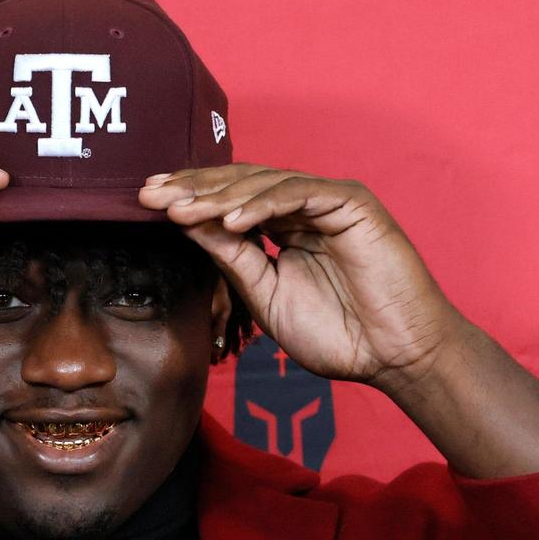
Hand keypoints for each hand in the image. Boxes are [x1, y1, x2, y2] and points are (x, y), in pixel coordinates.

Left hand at [139, 164, 461, 384]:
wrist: (393, 355)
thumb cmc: (336, 333)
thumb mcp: (264, 294)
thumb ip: (231, 257)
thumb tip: (185, 224)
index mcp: (282, 227)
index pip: (228, 202)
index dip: (188, 199)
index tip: (145, 202)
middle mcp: (302, 207)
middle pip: (239, 185)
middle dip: (192, 188)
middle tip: (150, 194)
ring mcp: (327, 201)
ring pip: (264, 184)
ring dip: (219, 197)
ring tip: (180, 210)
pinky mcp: (351, 202)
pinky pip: (300, 194)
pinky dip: (263, 205)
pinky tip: (230, 222)